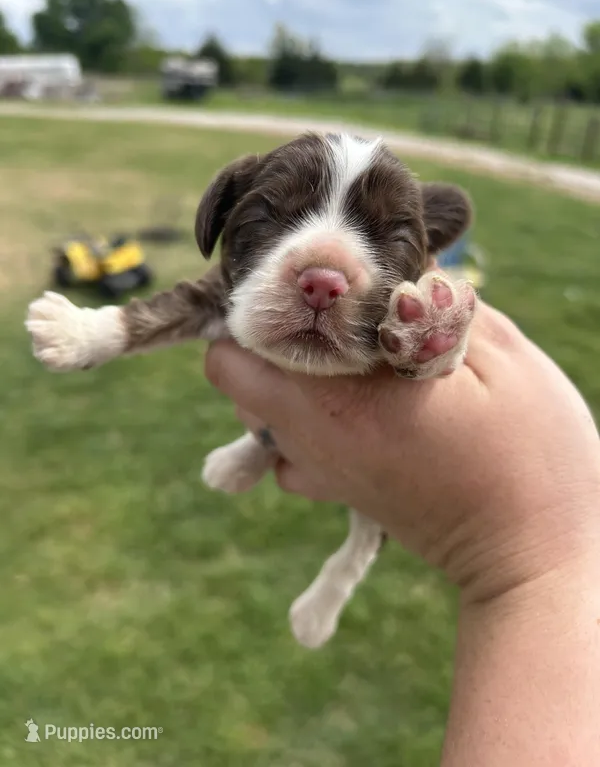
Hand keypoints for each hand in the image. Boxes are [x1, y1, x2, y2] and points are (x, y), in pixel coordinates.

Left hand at [205, 300, 599, 603]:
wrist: (530, 553)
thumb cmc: (527, 457)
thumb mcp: (498, 358)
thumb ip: (436, 305)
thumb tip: (397, 268)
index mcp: (337, 403)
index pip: (234, 357)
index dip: (257, 313)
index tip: (301, 290)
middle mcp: (311, 442)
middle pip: (238, 380)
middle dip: (274, 340)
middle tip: (333, 317)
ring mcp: (320, 473)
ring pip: (260, 412)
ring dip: (289, 379)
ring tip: (351, 359)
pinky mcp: (338, 491)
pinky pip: (288, 448)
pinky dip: (306, 419)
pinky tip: (358, 405)